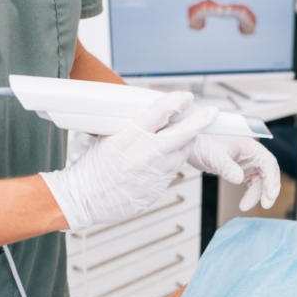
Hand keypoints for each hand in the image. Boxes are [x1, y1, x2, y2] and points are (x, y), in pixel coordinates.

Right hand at [41, 92, 218, 230]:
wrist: (84, 199)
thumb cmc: (93, 168)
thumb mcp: (109, 138)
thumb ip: (134, 127)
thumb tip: (156, 116)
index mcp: (130, 136)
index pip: (160, 111)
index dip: (178, 101)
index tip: (187, 97)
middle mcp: (146, 155)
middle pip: (183, 133)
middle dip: (201, 120)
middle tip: (211, 112)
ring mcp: (154, 173)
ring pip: (183, 152)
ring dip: (186, 142)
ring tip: (182, 137)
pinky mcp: (158, 188)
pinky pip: (173, 171)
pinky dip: (172, 162)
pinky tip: (163, 160)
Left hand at [187, 135, 280, 210]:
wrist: (190, 144)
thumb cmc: (201, 143)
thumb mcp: (213, 155)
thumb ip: (226, 167)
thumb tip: (239, 179)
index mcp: (248, 145)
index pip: (268, 162)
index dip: (272, 179)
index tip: (270, 196)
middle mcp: (251, 152)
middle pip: (268, 171)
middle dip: (268, 189)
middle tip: (265, 205)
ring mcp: (247, 161)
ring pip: (261, 179)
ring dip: (257, 194)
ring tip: (245, 206)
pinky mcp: (241, 168)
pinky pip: (253, 182)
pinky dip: (251, 193)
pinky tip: (245, 202)